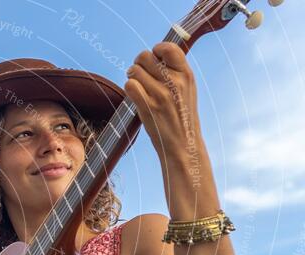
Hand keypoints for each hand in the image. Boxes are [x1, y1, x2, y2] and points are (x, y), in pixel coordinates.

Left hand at [124, 42, 200, 157]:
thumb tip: (157, 54)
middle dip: (139, 64)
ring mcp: (161, 95)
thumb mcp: (187, 89)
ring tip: (138, 87)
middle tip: (140, 75)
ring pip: (135, 71)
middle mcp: (174, 83)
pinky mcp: (148, 108)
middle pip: (145, 57)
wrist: (183, 145)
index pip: (168, 48)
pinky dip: (129, 88)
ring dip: (132, 77)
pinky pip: (130, 86)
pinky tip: (135, 95)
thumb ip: (175, 72)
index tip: (154, 59)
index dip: (156, 50)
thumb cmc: (182, 116)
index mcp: (186, 75)